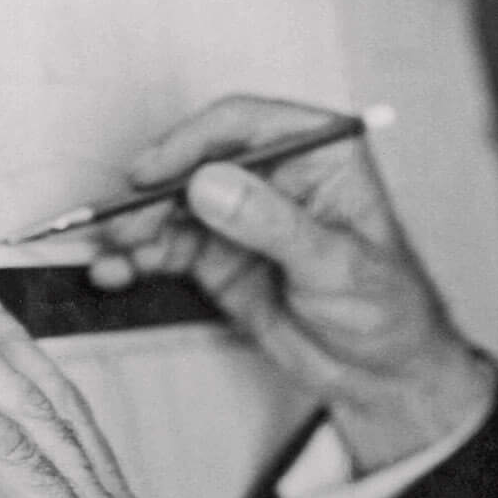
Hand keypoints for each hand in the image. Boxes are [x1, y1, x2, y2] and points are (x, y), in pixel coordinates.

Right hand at [93, 95, 497, 470]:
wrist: (381, 373)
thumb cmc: (385, 307)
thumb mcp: (336, 265)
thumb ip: (272, 224)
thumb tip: (210, 184)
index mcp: (318, 151)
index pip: (245, 124)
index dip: (191, 142)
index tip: (152, 174)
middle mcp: (275, 172)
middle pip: (197, 161)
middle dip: (152, 193)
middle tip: (121, 225)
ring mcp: (242, 212)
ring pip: (173, 204)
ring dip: (136, 227)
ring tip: (111, 255)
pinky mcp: (219, 252)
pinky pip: (167, 245)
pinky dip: (138, 257)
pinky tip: (117, 272)